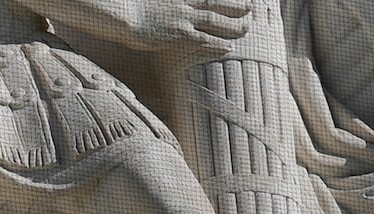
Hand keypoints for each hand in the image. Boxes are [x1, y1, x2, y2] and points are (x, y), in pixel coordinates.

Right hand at [105, 0, 250, 56]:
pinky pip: (204, 39)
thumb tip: (165, 8)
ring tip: (247, 28)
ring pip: (216, 20)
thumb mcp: (152, 0)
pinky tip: (229, 47)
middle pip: (217, 3)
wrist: (123, 15)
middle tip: (250, 8)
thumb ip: (164, 2)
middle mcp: (185, 4)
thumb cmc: (130, 8)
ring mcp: (183, 18)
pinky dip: (218, 43)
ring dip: (233, 24)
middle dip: (236, 5)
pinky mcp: (178, 34)